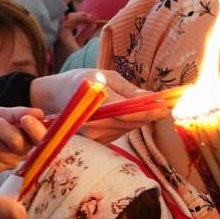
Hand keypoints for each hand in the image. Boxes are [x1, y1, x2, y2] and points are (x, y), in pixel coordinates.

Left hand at [0, 107, 45, 176]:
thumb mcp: (1, 115)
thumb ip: (17, 113)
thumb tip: (39, 113)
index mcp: (28, 139)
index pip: (41, 138)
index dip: (35, 129)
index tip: (24, 119)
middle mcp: (21, 154)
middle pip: (16, 141)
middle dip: (0, 126)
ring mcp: (5, 164)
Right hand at [29, 69, 169, 142]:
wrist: (52, 97)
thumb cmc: (79, 81)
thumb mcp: (104, 76)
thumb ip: (128, 90)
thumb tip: (152, 97)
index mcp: (95, 104)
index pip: (128, 112)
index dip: (148, 111)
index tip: (166, 108)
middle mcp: (94, 124)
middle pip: (130, 122)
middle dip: (148, 114)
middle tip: (167, 105)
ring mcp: (93, 135)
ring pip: (126, 129)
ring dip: (138, 119)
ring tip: (148, 108)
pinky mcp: (95, 142)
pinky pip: (119, 134)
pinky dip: (127, 124)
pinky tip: (126, 115)